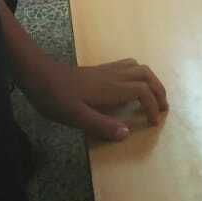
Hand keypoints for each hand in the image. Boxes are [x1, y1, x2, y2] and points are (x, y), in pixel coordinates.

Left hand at [24, 57, 168, 141]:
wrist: (38, 74)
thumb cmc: (55, 97)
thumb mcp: (75, 116)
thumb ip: (101, 125)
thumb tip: (127, 134)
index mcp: (111, 88)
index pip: (142, 91)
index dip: (153, 106)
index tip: (153, 123)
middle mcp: (113, 76)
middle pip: (146, 75)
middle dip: (159, 90)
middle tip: (163, 108)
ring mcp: (106, 70)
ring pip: (138, 67)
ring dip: (150, 81)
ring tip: (153, 97)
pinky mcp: (99, 70)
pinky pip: (127, 66)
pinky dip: (138, 75)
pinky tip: (130, 87)